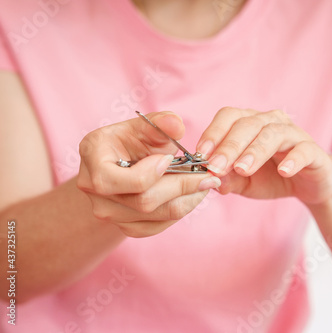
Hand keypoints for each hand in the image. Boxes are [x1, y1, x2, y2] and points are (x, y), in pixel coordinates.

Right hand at [77, 112, 220, 237]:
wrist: (122, 165)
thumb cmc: (133, 141)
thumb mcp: (145, 126)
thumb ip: (161, 123)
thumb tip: (176, 124)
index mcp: (93, 156)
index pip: (117, 179)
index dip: (150, 172)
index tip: (172, 158)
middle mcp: (93, 188)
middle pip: (143, 201)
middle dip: (182, 186)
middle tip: (208, 175)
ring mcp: (107, 212)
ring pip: (156, 215)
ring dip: (187, 200)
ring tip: (205, 183)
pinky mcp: (125, 227)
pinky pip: (158, 226)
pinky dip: (181, 210)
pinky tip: (192, 195)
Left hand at [196, 107, 331, 204]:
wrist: (310, 185)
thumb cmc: (272, 178)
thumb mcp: (245, 182)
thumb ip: (228, 180)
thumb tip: (211, 179)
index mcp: (251, 123)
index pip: (229, 117)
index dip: (213, 133)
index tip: (201, 154)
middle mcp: (271, 122)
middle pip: (248, 124)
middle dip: (230, 146)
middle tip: (217, 166)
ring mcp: (294, 134)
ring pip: (273, 134)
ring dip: (255, 151)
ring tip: (243, 169)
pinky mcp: (313, 151)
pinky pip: (304, 150)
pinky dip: (293, 159)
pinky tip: (284, 171)